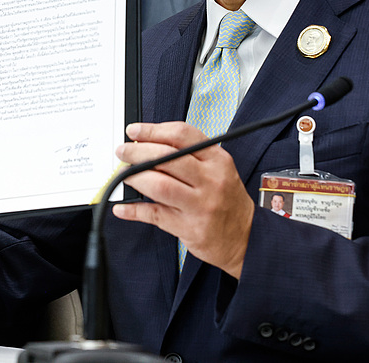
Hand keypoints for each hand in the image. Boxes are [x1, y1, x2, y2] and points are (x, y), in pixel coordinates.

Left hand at [111, 121, 254, 278]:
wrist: (246, 237)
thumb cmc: (227, 200)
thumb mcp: (219, 169)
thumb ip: (190, 155)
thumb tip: (149, 145)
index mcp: (217, 160)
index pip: (182, 135)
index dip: (153, 130)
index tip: (134, 131)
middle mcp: (211, 180)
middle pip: (167, 157)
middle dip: (137, 152)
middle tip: (123, 151)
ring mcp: (200, 205)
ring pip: (159, 185)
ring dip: (135, 178)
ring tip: (124, 175)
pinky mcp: (190, 228)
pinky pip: (155, 215)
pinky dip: (134, 210)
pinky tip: (122, 207)